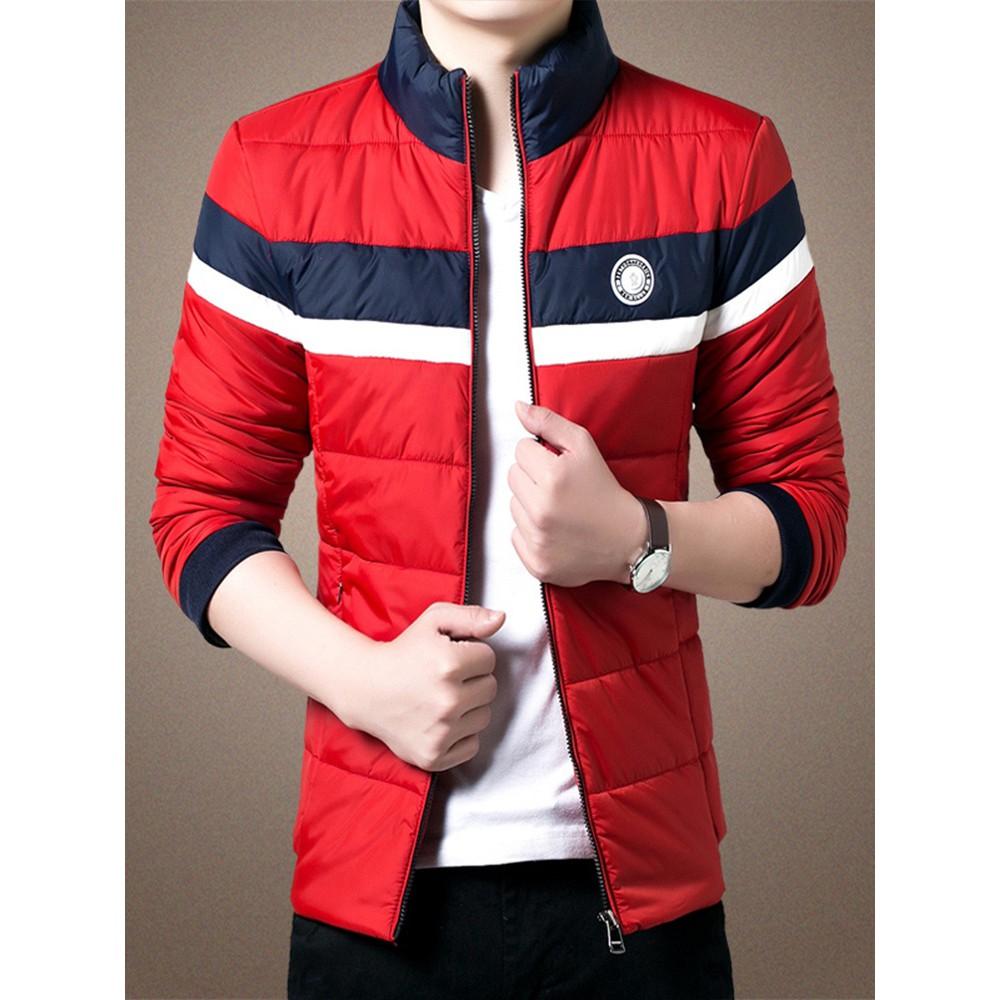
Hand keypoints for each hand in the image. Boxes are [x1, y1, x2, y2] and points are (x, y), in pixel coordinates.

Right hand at [343, 602, 505, 771]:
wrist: (365, 689)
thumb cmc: (403, 652)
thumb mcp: (434, 620)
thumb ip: (471, 617)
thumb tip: (501, 619)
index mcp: (449, 665)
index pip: (489, 660)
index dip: (471, 655)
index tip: (450, 658)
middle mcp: (447, 701)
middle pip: (490, 689)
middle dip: (472, 681)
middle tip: (444, 679)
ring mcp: (441, 732)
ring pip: (483, 717)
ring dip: (468, 708)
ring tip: (440, 698)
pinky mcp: (434, 756)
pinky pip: (472, 746)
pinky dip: (460, 735)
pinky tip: (440, 722)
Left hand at [508, 400, 647, 586]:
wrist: (629, 540)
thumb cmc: (605, 490)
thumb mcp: (584, 447)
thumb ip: (549, 423)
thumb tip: (517, 407)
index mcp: (553, 477)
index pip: (521, 450)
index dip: (542, 456)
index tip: (560, 468)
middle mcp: (541, 509)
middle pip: (513, 476)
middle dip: (533, 478)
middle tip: (561, 489)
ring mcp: (537, 539)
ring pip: (512, 505)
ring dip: (530, 504)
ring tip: (559, 509)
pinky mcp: (536, 563)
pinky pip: (515, 535)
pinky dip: (531, 532)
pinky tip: (555, 530)